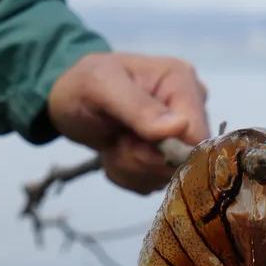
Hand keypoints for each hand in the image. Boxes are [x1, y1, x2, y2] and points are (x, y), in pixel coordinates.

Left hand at [47, 52, 209, 194]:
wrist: (68, 99)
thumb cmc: (83, 84)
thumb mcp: (102, 87)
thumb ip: (139, 108)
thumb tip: (179, 127)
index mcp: (182, 82)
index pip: (198, 136)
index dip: (167, 152)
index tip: (133, 143)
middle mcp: (189, 109)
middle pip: (182, 161)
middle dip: (141, 160)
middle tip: (117, 140)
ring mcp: (179, 136)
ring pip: (165, 177)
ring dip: (131, 168)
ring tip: (114, 143)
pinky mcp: (165, 157)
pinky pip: (152, 183)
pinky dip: (128, 175)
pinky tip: (116, 152)